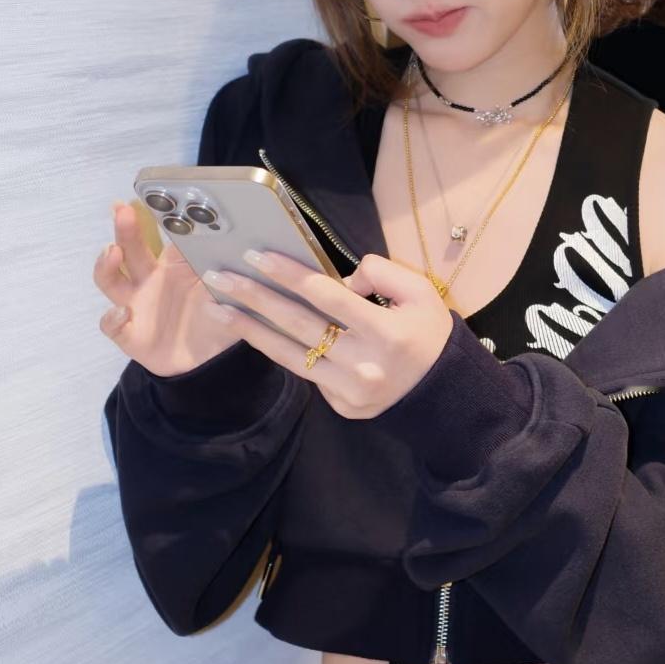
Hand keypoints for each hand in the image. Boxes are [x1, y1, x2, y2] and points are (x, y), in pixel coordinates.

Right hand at [94, 204, 243, 376]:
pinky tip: (122, 314)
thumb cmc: (218, 320)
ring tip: (112, 252)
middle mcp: (150, 280)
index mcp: (175, 265)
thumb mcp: (232, 293)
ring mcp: (136, 305)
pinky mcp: (129, 333)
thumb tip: (255, 245)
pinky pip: (113, 324)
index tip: (146, 196)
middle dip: (125, 228)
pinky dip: (113, 319)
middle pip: (131, 249)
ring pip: (111, 280)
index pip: (160, 236)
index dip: (152, 215)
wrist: (209, 364)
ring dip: (106, 265)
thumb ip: (237, 271)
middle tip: (121, 209)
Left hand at [204, 252, 452, 419]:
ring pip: (291, 355)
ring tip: (220, 309)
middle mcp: (365, 366)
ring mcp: (351, 392)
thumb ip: (382, 273)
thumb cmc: (429, 332)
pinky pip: (307, 374)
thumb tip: (340, 279)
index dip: (290, 275)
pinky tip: (257, 332)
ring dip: (252, 330)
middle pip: (300, 325)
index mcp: (387, 332)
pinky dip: (280, 351)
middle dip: (257, 298)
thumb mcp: (421, 293)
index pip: (328, 297)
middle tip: (221, 277)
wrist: (444, 390)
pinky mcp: (343, 407)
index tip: (258, 256)